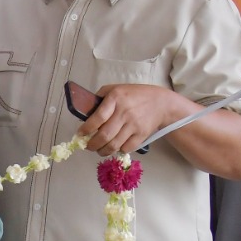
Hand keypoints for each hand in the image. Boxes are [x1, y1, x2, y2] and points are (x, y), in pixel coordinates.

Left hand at [79, 83, 193, 157]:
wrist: (161, 102)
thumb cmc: (134, 95)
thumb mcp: (115, 89)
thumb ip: (100, 98)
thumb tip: (85, 113)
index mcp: (115, 98)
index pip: (98, 117)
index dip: (86, 129)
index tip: (80, 134)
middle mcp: (124, 112)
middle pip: (104, 135)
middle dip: (92, 145)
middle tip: (88, 146)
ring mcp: (134, 125)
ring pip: (114, 145)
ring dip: (103, 151)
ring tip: (99, 150)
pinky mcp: (142, 134)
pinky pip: (126, 148)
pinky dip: (118, 150)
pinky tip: (114, 147)